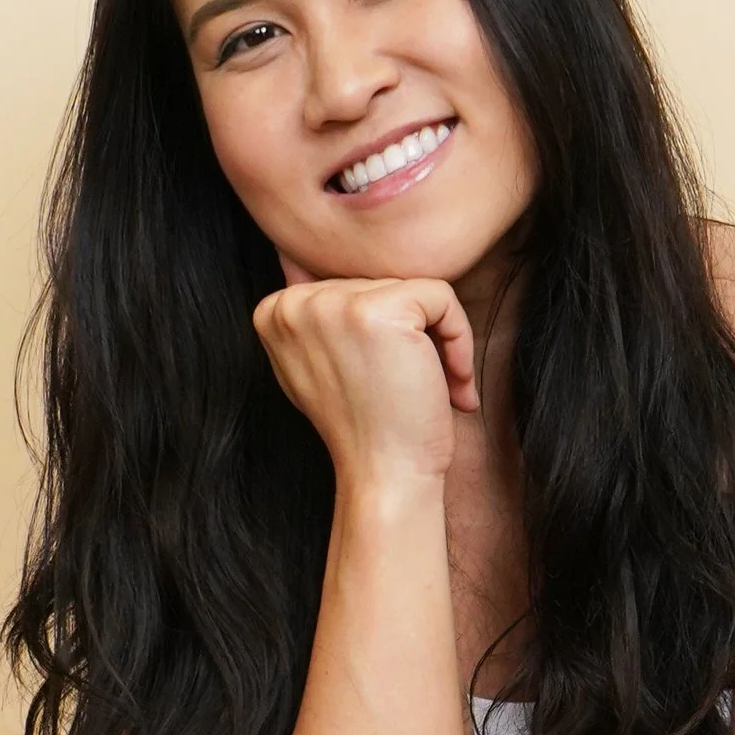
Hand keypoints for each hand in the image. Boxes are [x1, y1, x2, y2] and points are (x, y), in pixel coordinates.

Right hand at [251, 264, 479, 492]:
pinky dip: (460, 340)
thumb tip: (297, 257)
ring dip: (439, 341)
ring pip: (412, 290)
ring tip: (435, 390)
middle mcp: (295, 303)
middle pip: (380, 284)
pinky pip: (442, 297)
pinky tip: (454, 387)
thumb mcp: (318, 367)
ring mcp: (334, 304)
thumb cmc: (364, 427)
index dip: (380, 333)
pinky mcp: (380, 310)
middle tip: (415, 389)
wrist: (384, 476)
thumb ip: (314, 318)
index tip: (386, 379)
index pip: (350, 288)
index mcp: (274, 312)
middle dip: (412, 336)